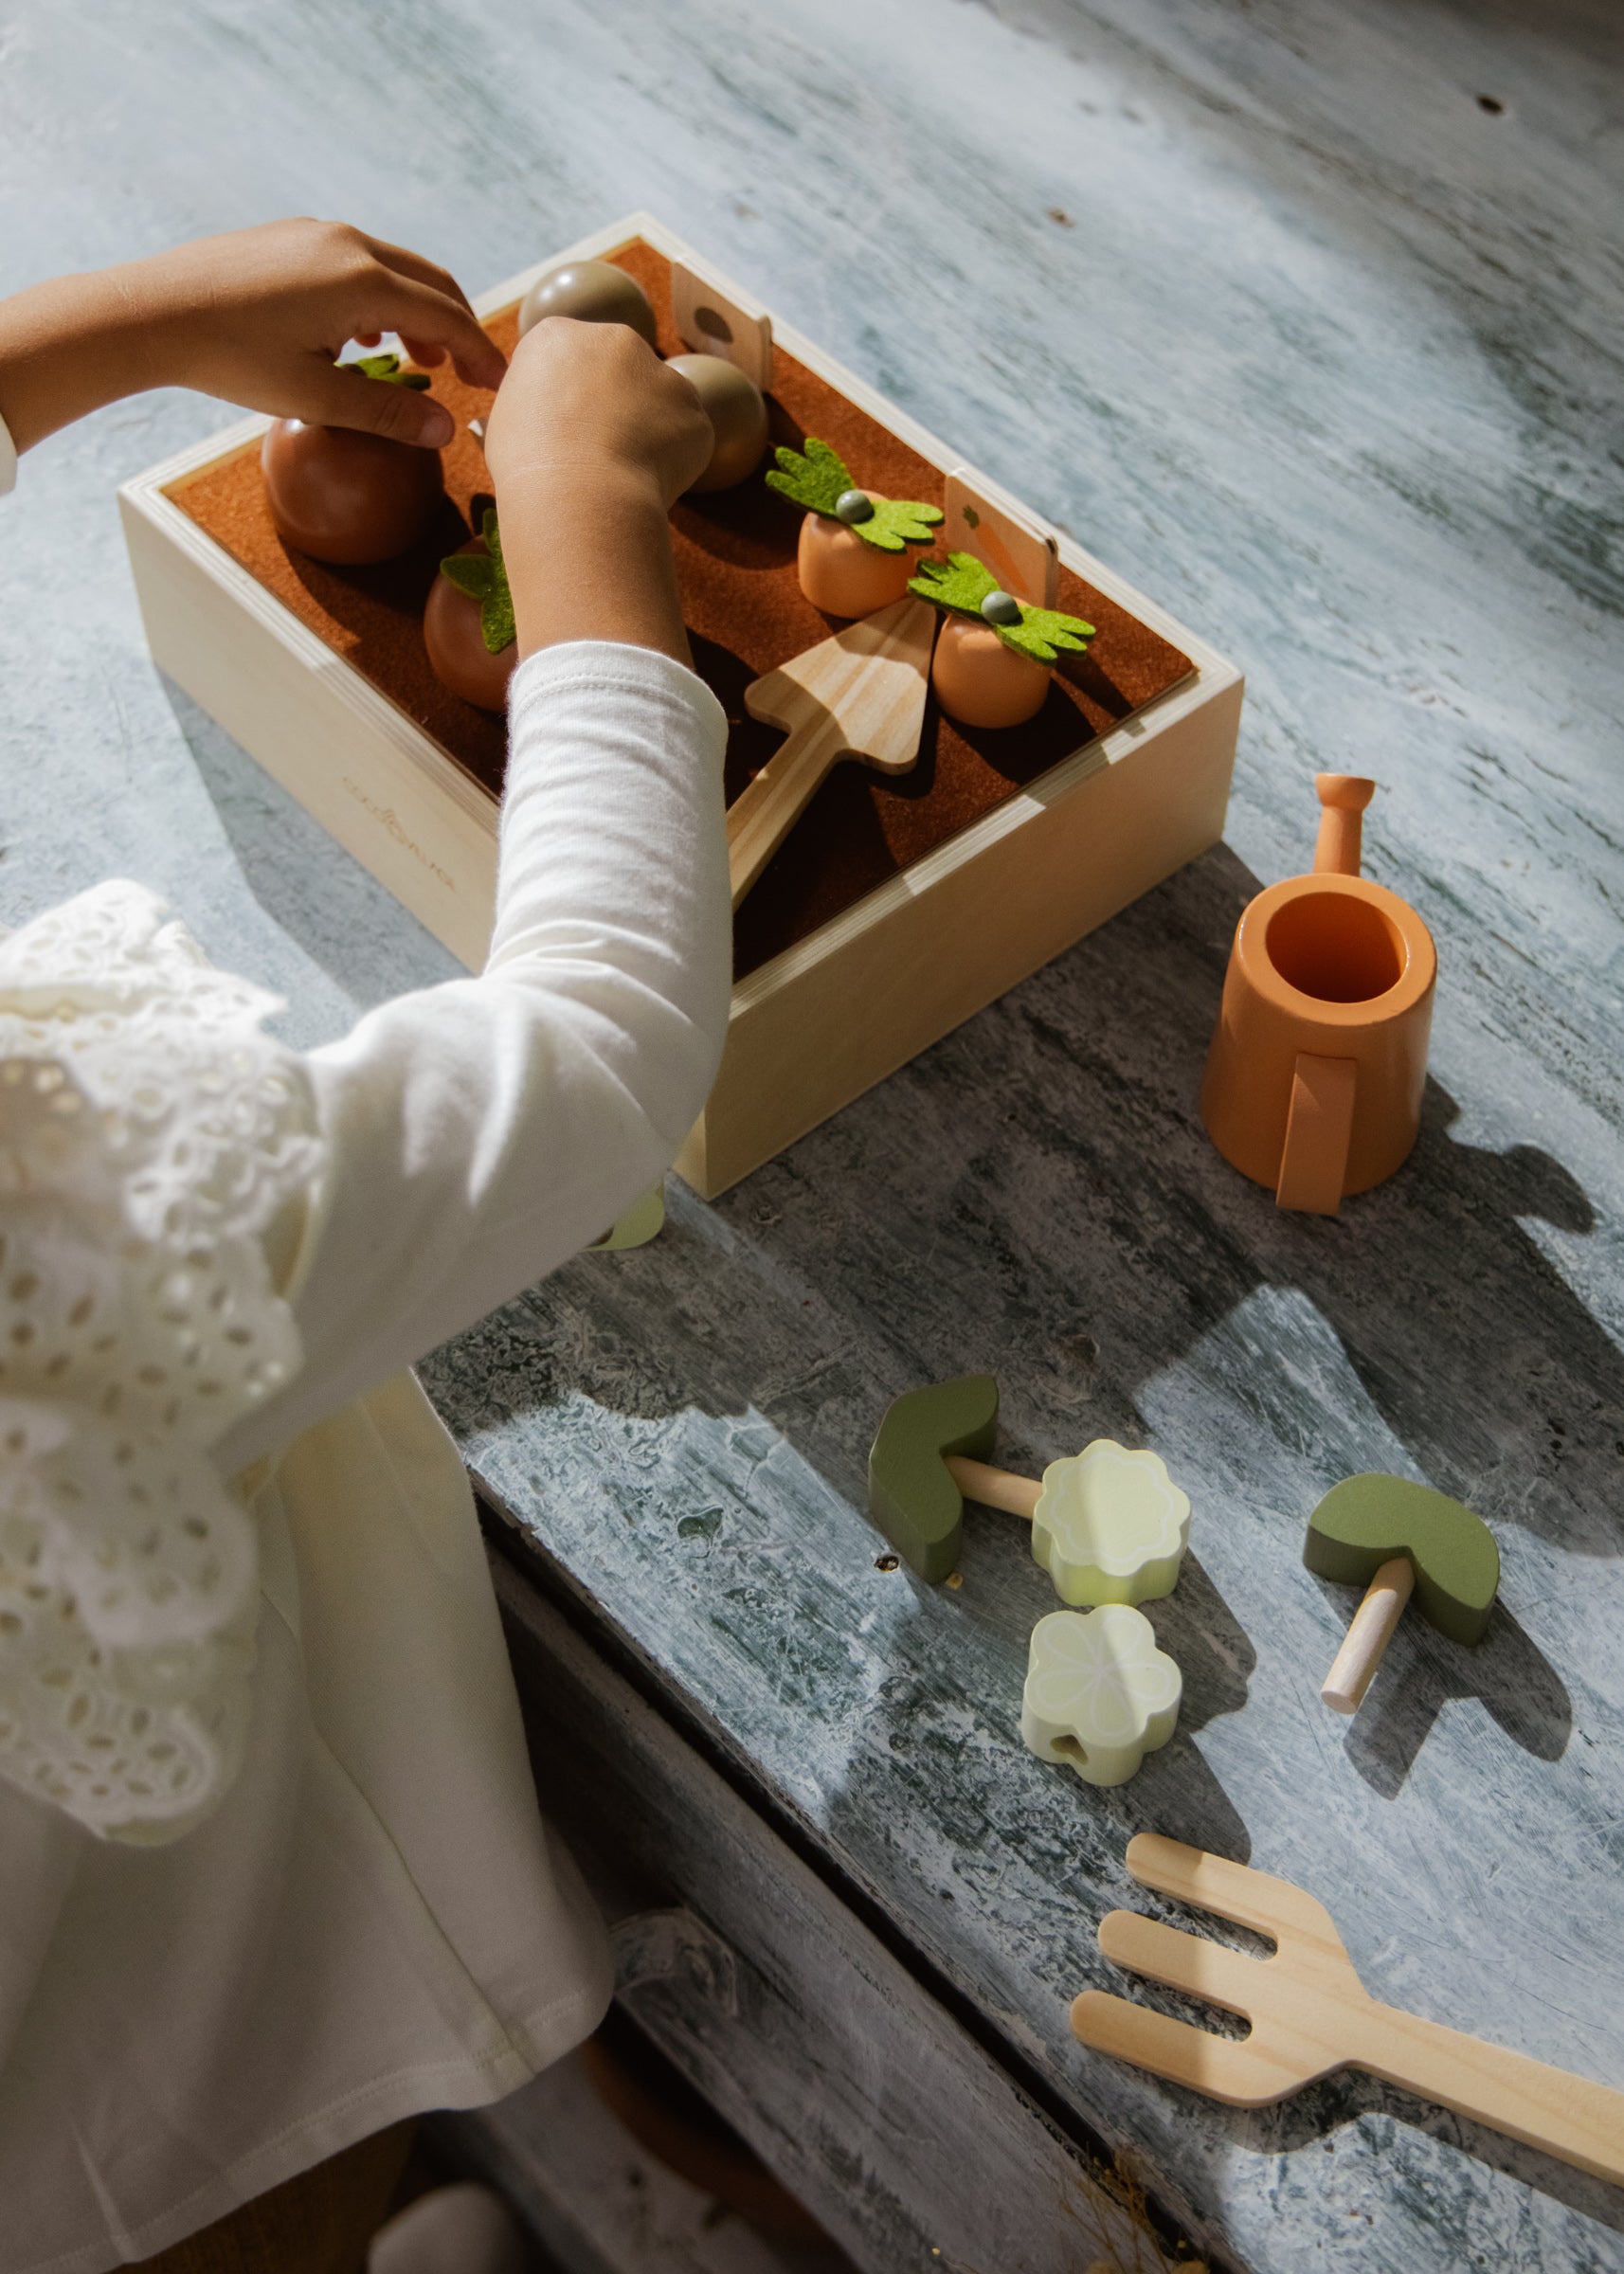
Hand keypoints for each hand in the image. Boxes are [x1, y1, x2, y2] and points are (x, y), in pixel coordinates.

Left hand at [0, 218, 505, 454]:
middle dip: (458, 330)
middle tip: (470, 375)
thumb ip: (387, 413)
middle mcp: (349, 244)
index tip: (498, 386)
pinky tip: (362, 336)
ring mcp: (320, 234)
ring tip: (418, 361)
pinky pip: (359, 263)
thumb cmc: (230, 358)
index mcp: (363, 282)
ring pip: (396, 270)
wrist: (153, 312)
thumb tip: (445, 429)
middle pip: (432, 284)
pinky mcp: (294, 237)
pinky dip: (382, 298)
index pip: (447, 318)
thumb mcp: (316, 396)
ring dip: (419, 315)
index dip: (480, 354)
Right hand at [482, 319, 713, 668]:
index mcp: (557, 335)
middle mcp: (612, 338)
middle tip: (600, 457)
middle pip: (621, 371)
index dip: (573, 402)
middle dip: (618, 409)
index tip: (567, 435)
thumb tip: (539, 416)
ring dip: (649, 434)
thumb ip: (533, 404)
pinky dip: (675, 462)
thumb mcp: (505, 421)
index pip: (572, 362)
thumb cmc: (527, 466)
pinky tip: (647, 482)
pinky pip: (687, 437)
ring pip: (659, 404)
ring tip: (622, 475)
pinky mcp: (693, 407)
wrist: (577, 493)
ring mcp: (659, 370)